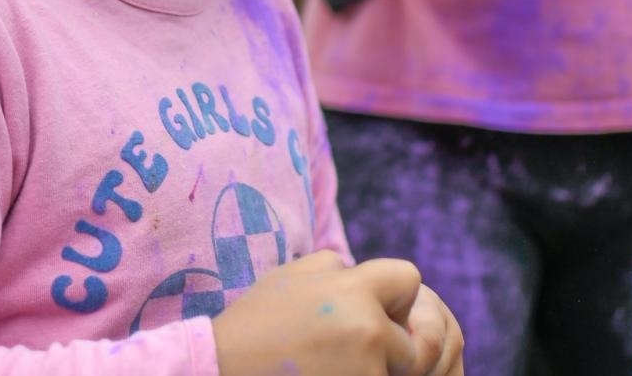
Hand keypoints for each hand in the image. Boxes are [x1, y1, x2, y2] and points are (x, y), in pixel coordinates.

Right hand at [213, 251, 460, 375]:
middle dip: (386, 345)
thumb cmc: (255, 326)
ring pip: (394, 371)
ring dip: (370, 370)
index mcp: (350, 288)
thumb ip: (331, 266)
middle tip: (342, 350)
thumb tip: (360, 270)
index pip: (409, 279)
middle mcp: (365, 327)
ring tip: (325, 366)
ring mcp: (365, 368)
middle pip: (409, 337)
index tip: (371, 312)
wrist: (222, 370)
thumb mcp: (289, 277)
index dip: (394, 297)